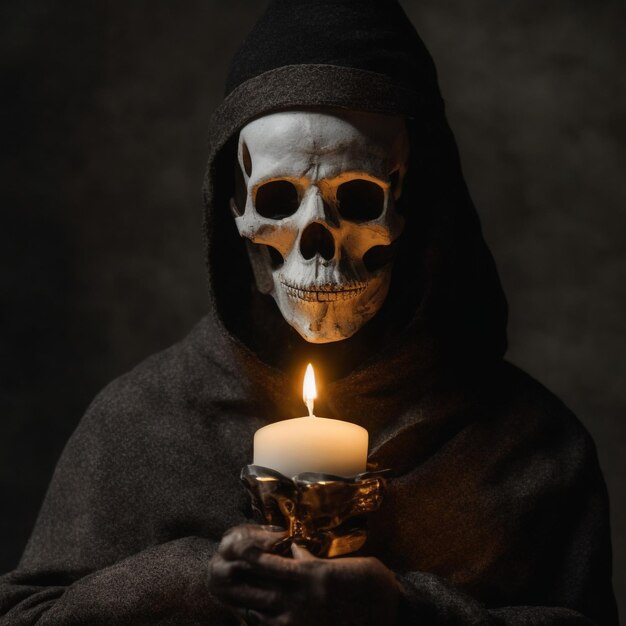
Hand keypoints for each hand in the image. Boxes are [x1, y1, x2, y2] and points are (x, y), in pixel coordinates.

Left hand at [208, 524, 398, 625]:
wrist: (389, 613)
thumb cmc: (370, 583)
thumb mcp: (341, 564)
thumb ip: (313, 559)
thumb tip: (293, 550)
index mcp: (311, 575)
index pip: (272, 564)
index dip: (252, 556)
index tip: (236, 548)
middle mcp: (302, 598)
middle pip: (262, 590)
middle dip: (241, 583)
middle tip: (222, 574)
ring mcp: (303, 620)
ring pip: (264, 614)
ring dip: (247, 605)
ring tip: (230, 598)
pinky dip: (261, 624)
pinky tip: (254, 619)